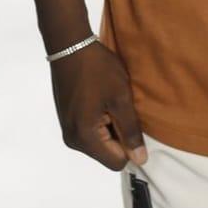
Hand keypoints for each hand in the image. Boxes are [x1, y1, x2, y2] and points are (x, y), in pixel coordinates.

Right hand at [50, 40, 147, 170]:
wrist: (70, 45)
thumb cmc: (97, 69)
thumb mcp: (120, 98)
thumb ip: (131, 131)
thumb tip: (140, 160)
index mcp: (85, 138)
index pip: (117, 162)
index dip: (131, 146)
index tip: (134, 122)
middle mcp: (73, 140)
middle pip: (107, 153)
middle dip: (120, 134)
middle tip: (123, 107)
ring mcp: (68, 129)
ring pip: (100, 141)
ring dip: (112, 125)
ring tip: (114, 101)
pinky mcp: (68, 119)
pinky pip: (91, 130)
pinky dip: (102, 119)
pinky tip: (104, 98)